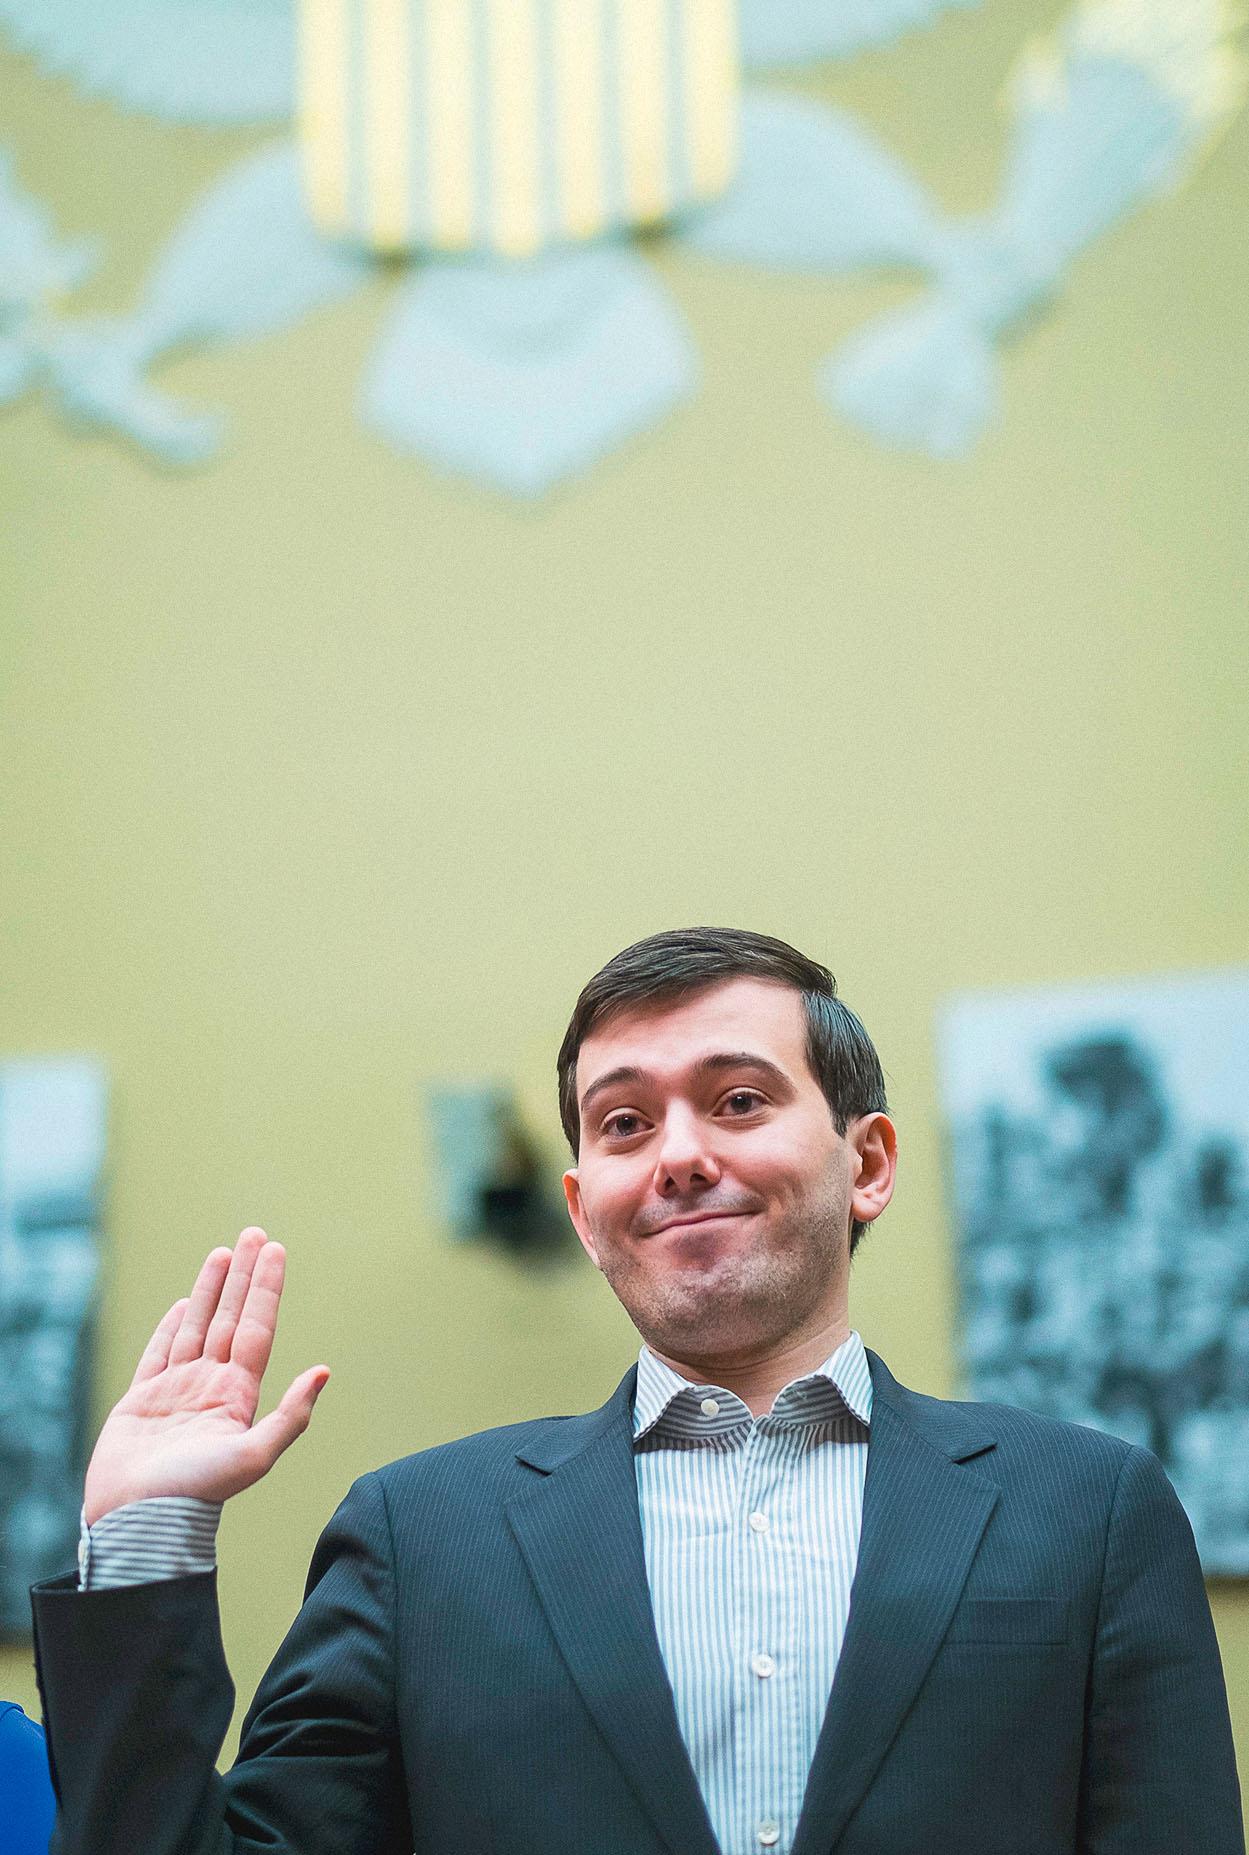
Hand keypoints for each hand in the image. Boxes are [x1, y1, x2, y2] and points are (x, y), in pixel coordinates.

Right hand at [83, 1227, 329, 1526]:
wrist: (139, 1524)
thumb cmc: (196, 1494)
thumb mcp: (253, 1454)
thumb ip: (290, 1414)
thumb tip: (325, 1371)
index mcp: (238, 1395)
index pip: (256, 1327)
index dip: (266, 1288)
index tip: (276, 1250)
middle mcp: (211, 1387)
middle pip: (230, 1317)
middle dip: (243, 1276)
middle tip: (255, 1233)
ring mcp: (177, 1393)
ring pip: (196, 1327)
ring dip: (210, 1290)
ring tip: (224, 1253)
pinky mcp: (141, 1402)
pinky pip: (158, 1355)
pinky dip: (171, 1327)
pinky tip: (182, 1304)